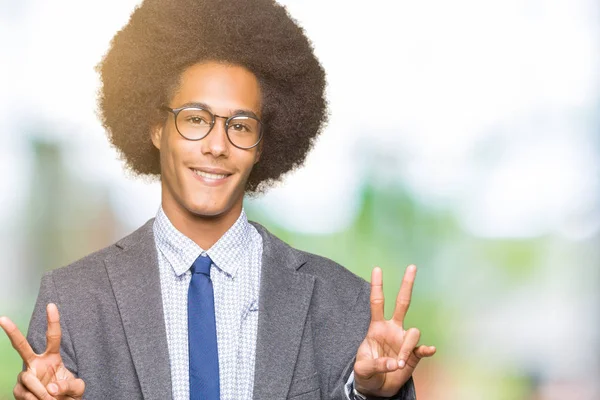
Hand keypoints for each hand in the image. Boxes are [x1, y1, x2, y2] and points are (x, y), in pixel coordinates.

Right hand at [0, 303, 84, 399]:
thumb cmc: (69, 395)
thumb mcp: (77, 389)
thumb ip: (69, 386)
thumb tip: (51, 388)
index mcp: (52, 358)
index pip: (53, 337)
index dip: (52, 321)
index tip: (51, 305)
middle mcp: (36, 363)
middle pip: (22, 346)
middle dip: (12, 332)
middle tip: (2, 318)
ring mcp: (26, 376)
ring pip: (27, 377)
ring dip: (40, 391)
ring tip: (49, 399)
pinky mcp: (19, 390)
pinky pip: (23, 392)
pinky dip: (34, 399)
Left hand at [353, 265, 435, 396]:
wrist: (376, 389)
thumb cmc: (366, 373)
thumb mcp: (363, 369)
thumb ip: (377, 364)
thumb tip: (395, 362)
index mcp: (376, 327)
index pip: (377, 303)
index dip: (377, 286)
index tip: (377, 269)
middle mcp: (392, 329)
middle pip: (402, 303)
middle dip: (407, 285)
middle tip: (412, 267)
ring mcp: (403, 341)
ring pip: (413, 332)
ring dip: (406, 348)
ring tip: (399, 364)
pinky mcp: (413, 355)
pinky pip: (422, 349)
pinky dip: (426, 350)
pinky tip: (429, 351)